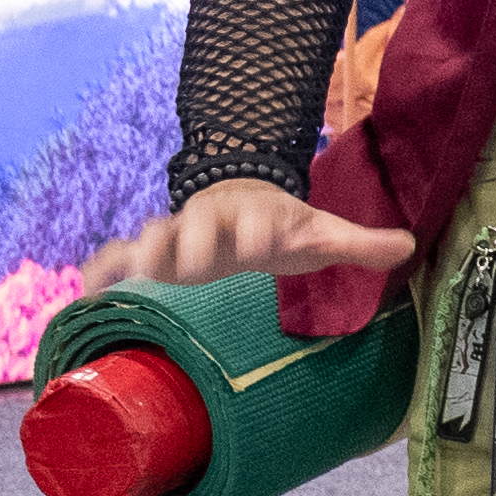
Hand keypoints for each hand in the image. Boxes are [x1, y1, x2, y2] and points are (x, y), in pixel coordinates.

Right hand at [78, 177, 420, 296]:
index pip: (258, 221)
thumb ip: (359, 242)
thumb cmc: (279, 223)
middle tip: (179, 267)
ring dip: (134, 258)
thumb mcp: (319, 231)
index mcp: (255, 215)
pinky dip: (98, 273)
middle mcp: (209, 222)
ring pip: (147, 239)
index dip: (260, 230)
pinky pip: (114, 258)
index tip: (261, 244)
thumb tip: (410, 246)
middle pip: (193, 227)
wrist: (237, 197)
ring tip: (120, 283)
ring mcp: (174, 237)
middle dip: (186, 243)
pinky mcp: (149, 255)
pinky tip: (84, 297)